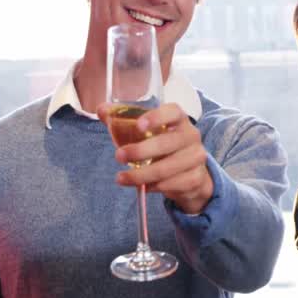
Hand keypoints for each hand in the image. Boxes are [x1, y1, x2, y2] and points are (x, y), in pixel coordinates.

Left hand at [99, 102, 213, 213]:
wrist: (191, 172)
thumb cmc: (164, 145)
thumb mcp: (147, 132)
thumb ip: (123, 119)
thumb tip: (101, 109)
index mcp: (179, 119)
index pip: (173, 112)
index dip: (156, 117)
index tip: (138, 125)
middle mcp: (191, 136)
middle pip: (167, 143)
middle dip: (140, 151)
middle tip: (118, 156)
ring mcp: (196, 158)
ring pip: (167, 168)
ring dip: (141, 175)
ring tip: (121, 178)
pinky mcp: (196, 178)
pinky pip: (172, 184)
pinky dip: (154, 187)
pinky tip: (143, 187)